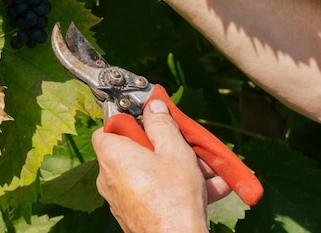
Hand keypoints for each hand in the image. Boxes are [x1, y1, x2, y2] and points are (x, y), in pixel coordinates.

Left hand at [92, 99, 230, 232]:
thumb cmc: (172, 198)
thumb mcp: (173, 149)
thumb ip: (162, 123)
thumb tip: (153, 106)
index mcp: (112, 154)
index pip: (108, 127)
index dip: (129, 119)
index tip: (151, 118)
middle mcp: (110, 176)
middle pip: (134, 148)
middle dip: (163, 144)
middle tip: (185, 144)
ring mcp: (121, 197)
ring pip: (150, 171)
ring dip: (178, 166)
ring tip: (207, 168)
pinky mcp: (134, 213)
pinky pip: (156, 191)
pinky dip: (178, 187)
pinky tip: (212, 186)